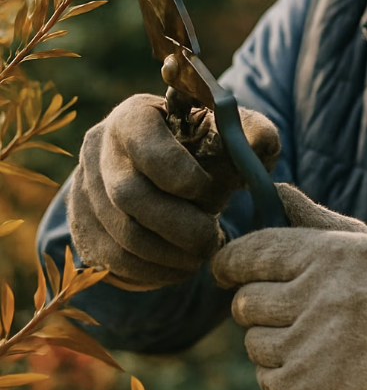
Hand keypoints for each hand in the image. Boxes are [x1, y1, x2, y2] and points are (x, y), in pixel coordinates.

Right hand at [68, 93, 279, 289]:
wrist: (159, 165)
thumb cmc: (200, 143)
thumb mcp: (225, 129)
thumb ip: (249, 131)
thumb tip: (262, 143)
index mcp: (133, 117)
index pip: (147, 148)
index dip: (182, 175)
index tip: (210, 190)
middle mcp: (98, 150)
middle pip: (130, 197)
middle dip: (179, 226)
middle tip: (213, 240)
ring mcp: (84, 191)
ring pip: (120, 236)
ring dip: (168, 255)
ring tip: (201, 256)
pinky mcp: (82, 227)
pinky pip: (111, 261)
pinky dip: (150, 272)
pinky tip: (179, 267)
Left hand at [212, 188, 366, 389]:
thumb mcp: (358, 243)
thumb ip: (311, 217)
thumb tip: (271, 187)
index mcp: (332, 254)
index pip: (256, 251)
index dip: (229, 261)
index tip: (223, 268)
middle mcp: (325, 296)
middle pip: (246, 302)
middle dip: (256, 305)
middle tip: (287, 307)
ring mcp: (317, 344)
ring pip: (253, 342)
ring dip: (271, 341)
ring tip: (311, 336)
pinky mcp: (313, 386)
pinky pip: (266, 377)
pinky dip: (283, 373)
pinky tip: (317, 362)